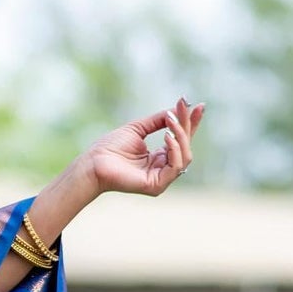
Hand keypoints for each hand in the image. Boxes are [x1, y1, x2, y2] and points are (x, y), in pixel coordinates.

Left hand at [82, 97, 202, 197]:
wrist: (93, 163)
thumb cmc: (110, 148)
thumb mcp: (138, 128)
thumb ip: (158, 120)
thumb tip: (177, 110)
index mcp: (159, 158)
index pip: (180, 140)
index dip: (191, 123)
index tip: (199, 105)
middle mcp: (163, 169)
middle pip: (185, 146)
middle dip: (187, 125)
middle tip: (184, 107)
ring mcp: (162, 179)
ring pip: (185, 156)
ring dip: (180, 135)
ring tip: (171, 120)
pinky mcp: (158, 185)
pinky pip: (176, 166)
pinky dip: (174, 149)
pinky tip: (167, 136)